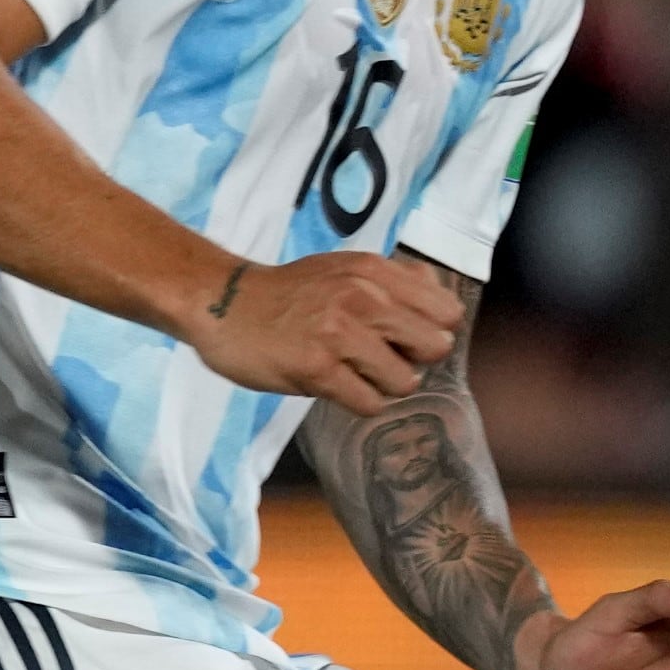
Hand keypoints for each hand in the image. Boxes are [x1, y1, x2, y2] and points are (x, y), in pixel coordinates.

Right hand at [188, 252, 465, 412]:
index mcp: (375, 272)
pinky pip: (369, 402)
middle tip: (382, 359)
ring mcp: (339, 334)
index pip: (447, 311)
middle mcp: (363, 298)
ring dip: (384, 385)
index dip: (430, 330)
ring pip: (405, 381)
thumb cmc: (288, 292)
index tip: (403, 336)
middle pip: (435, 347)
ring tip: (356, 375)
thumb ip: (394, 279)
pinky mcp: (316, 369)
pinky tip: (340, 388)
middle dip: (414, 361)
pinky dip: (361, 402)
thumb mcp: (345, 267)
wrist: (223, 303)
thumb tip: (439, 294)